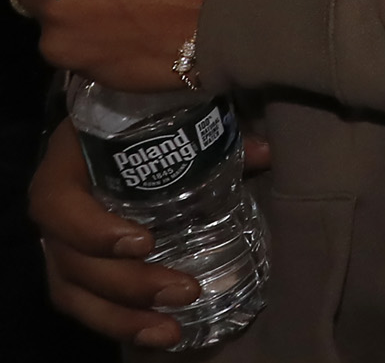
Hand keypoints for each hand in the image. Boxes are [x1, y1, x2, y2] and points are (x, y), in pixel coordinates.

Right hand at [32, 115, 272, 347]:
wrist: (129, 126)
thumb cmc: (152, 118)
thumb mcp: (177, 115)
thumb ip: (214, 129)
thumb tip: (263, 152)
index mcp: (70, 163)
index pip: (55, 202)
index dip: (90, 229)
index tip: (142, 242)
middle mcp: (59, 209)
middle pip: (71, 260)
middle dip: (127, 284)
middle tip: (183, 290)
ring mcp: (64, 244)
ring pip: (75, 293)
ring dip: (122, 317)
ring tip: (169, 331)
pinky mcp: (81, 270)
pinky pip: (89, 306)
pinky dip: (123, 325)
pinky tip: (163, 335)